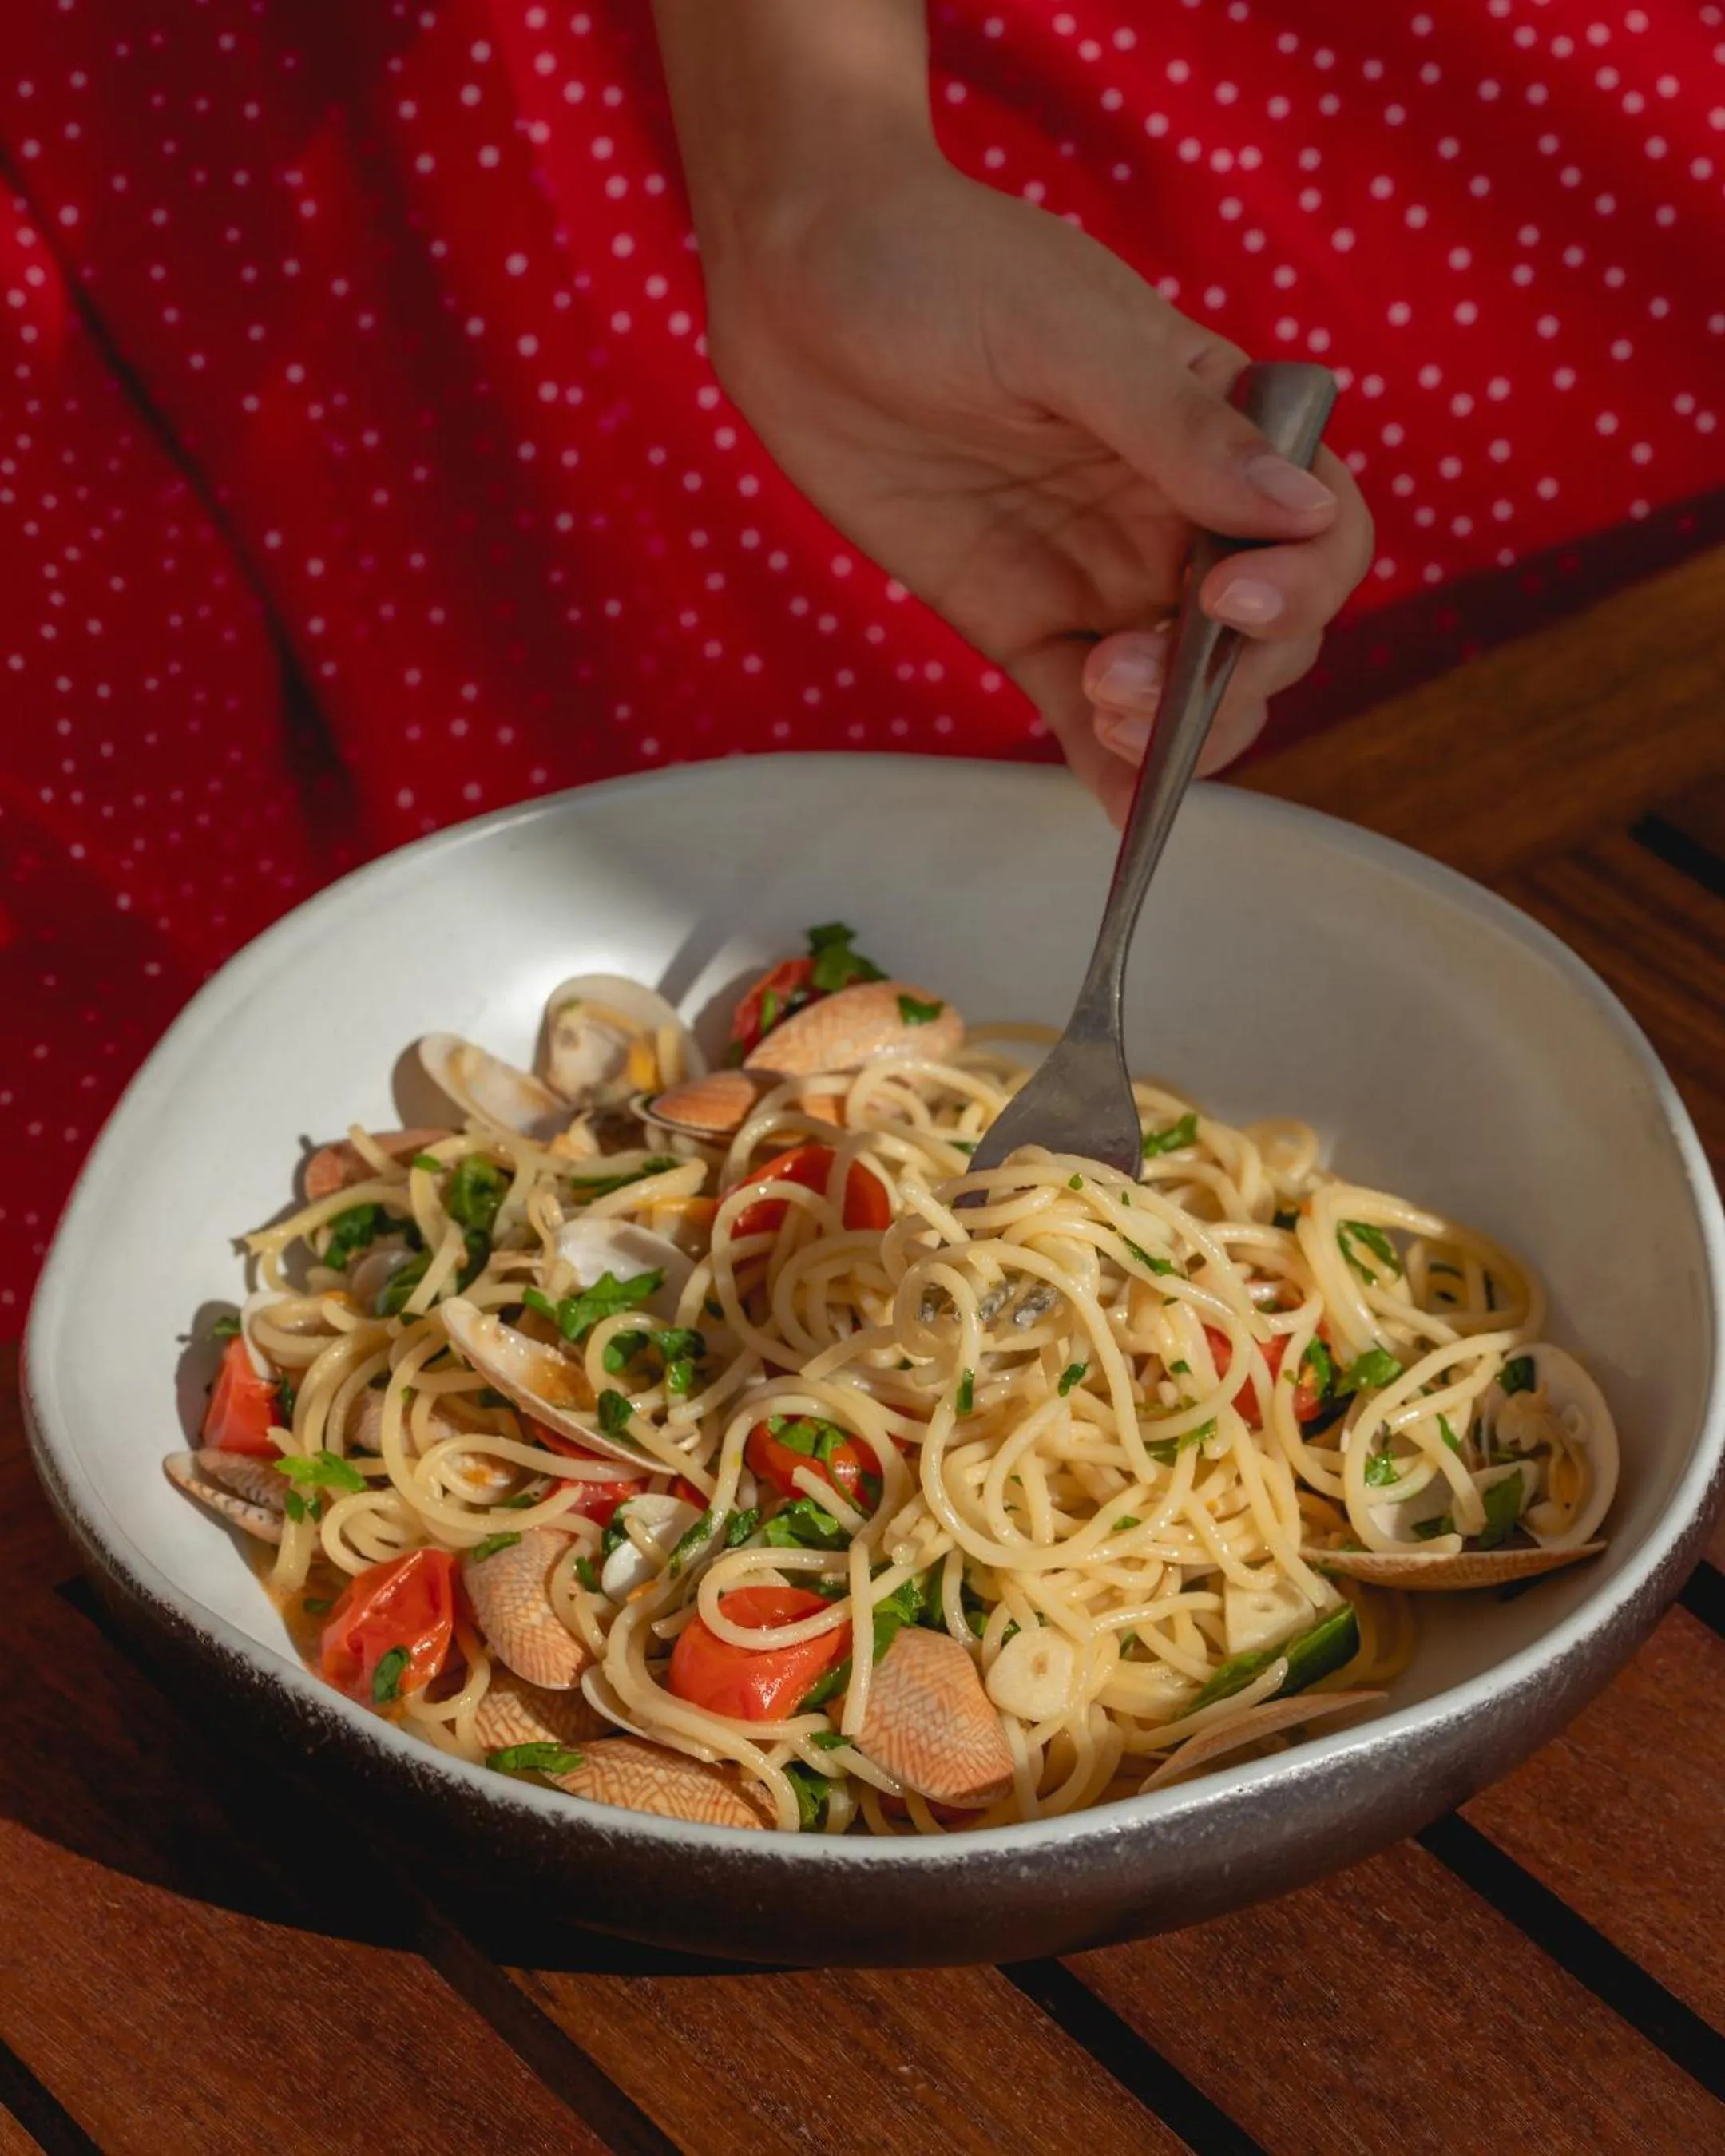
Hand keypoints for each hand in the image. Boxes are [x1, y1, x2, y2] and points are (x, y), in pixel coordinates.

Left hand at [701, 158, 1372, 821]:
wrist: (801, 275)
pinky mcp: (1019, 618)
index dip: (1302, 586)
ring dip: (1172, 730)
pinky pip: (1082, 713)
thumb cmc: (939, 264)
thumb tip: (1299, 511)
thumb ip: (1181, 430)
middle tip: (1136, 677)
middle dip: (1230, 679)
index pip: (1321, 530)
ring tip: (1103, 706)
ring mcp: (1098, 572)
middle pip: (1264, 635)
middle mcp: (1174, 512)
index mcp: (1218, 426)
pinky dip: (1108, 767)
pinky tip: (1117, 814)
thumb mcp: (1068, 332)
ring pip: (1184, 690)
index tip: (1229, 602)